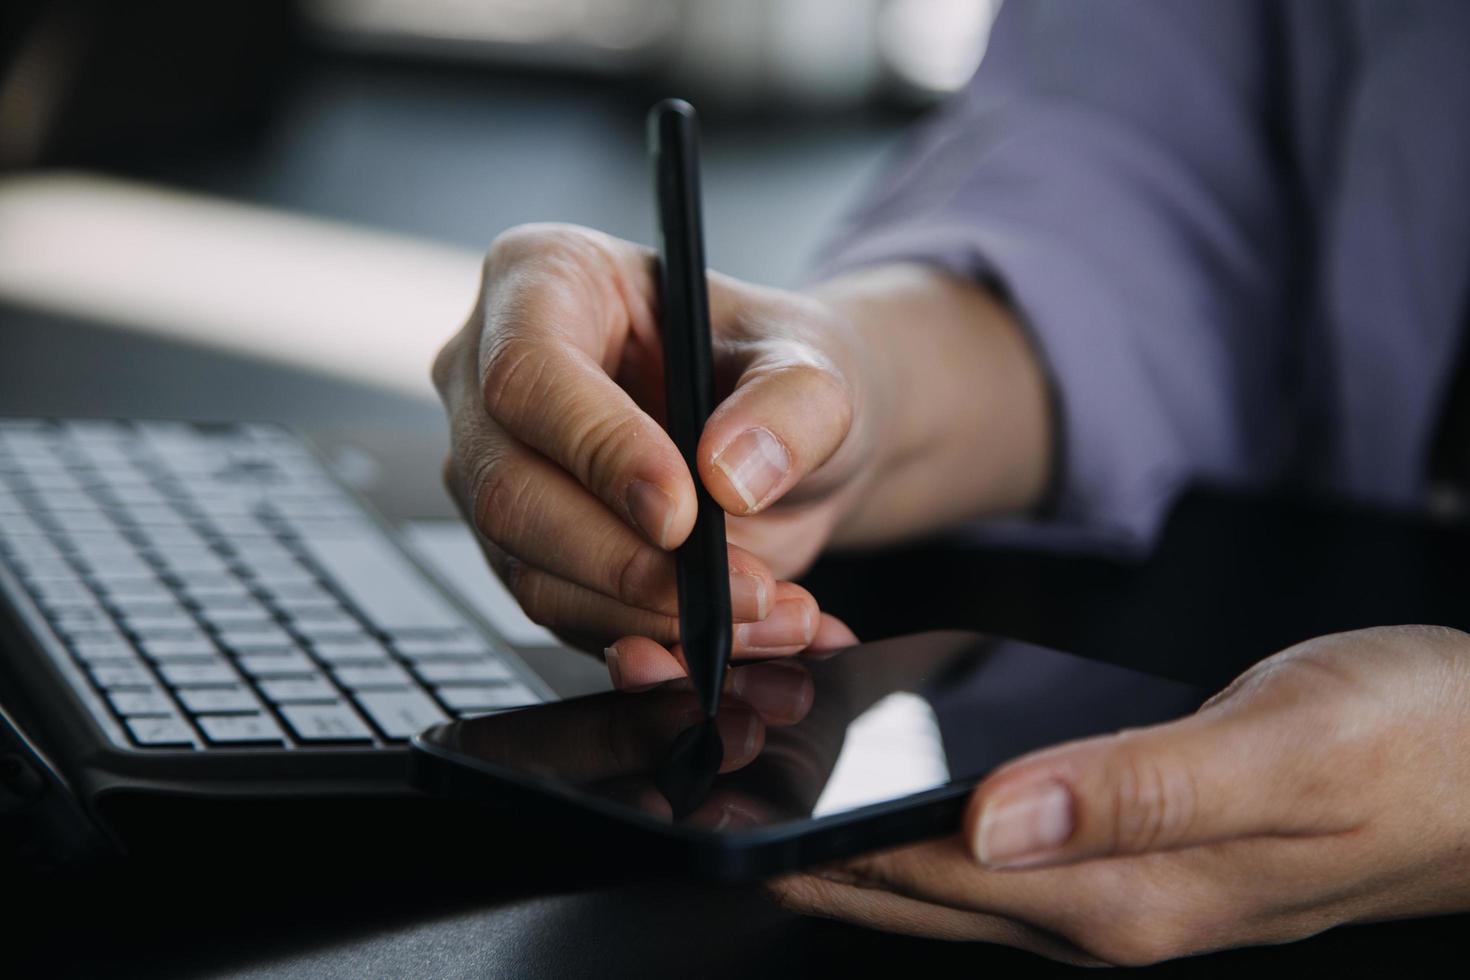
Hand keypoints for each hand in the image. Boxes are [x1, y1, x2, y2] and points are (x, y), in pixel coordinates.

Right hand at [432, 224, 882, 657]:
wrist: (790, 445)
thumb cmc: (781, 372)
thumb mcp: (817, 365)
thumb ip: (791, 405)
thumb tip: (731, 472)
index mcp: (544, 279)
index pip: (529, 374)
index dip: (598, 451)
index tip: (683, 513)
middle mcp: (492, 375)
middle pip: (510, 489)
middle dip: (628, 561)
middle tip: (740, 588)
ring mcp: (498, 468)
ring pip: (532, 571)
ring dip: (653, 616)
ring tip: (767, 614)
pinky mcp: (524, 549)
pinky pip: (563, 617)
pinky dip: (653, 644)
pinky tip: (733, 638)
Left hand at [768, 625, 1469, 964]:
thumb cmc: (1412, 748)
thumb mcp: (1282, 753)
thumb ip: (1137, 792)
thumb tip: (989, 820)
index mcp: (1117, 891)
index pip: (915, 873)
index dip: (806, 841)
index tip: (716, 799)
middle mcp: (1097, 904)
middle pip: (905, 883)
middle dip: (798, 839)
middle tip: (705, 775)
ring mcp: (1110, 882)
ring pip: (938, 861)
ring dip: (848, 818)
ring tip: (768, 756)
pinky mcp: (1127, 843)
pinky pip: (990, 832)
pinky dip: (919, 797)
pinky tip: (889, 754)